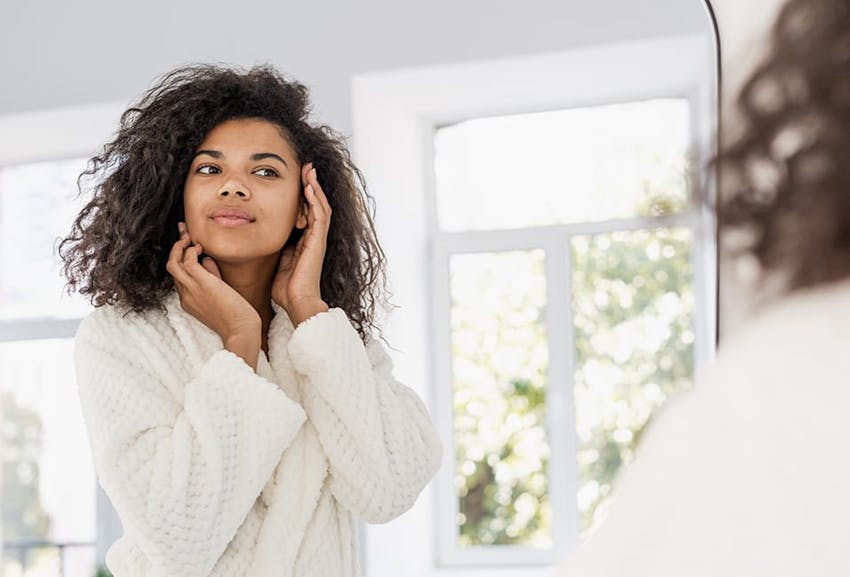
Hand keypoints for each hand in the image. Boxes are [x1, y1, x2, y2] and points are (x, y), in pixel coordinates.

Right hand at [166, 222, 260, 340]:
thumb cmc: (235, 316)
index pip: (178, 276)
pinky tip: (201, 247)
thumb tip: (208, 259)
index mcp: (188, 301)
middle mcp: (185, 295)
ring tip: (190, 237)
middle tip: (184, 234)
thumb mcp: (219, 295)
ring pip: (173, 263)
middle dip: (176, 248)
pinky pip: (188, 261)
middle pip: (171, 267)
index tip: (186, 244)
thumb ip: (211, 277)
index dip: (180, 259)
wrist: (240, 330)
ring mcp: (191, 290)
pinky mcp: (201, 283)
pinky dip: (191, 250)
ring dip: (180, 246)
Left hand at [272, 162, 331, 320]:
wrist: (297, 304)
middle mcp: (314, 238)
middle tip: (306, 167)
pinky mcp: (318, 242)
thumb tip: (265, 238)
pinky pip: (320, 216)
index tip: (297, 180)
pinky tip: (310, 187)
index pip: (306, 212)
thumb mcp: (278, 262)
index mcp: (304, 242)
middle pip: (316, 205)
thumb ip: (277, 249)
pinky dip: (315, 200)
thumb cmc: (286, 289)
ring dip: (315, 187)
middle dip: (311, 186)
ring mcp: (318, 240)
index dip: (303, 195)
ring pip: (320, 206)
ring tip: (310, 170)